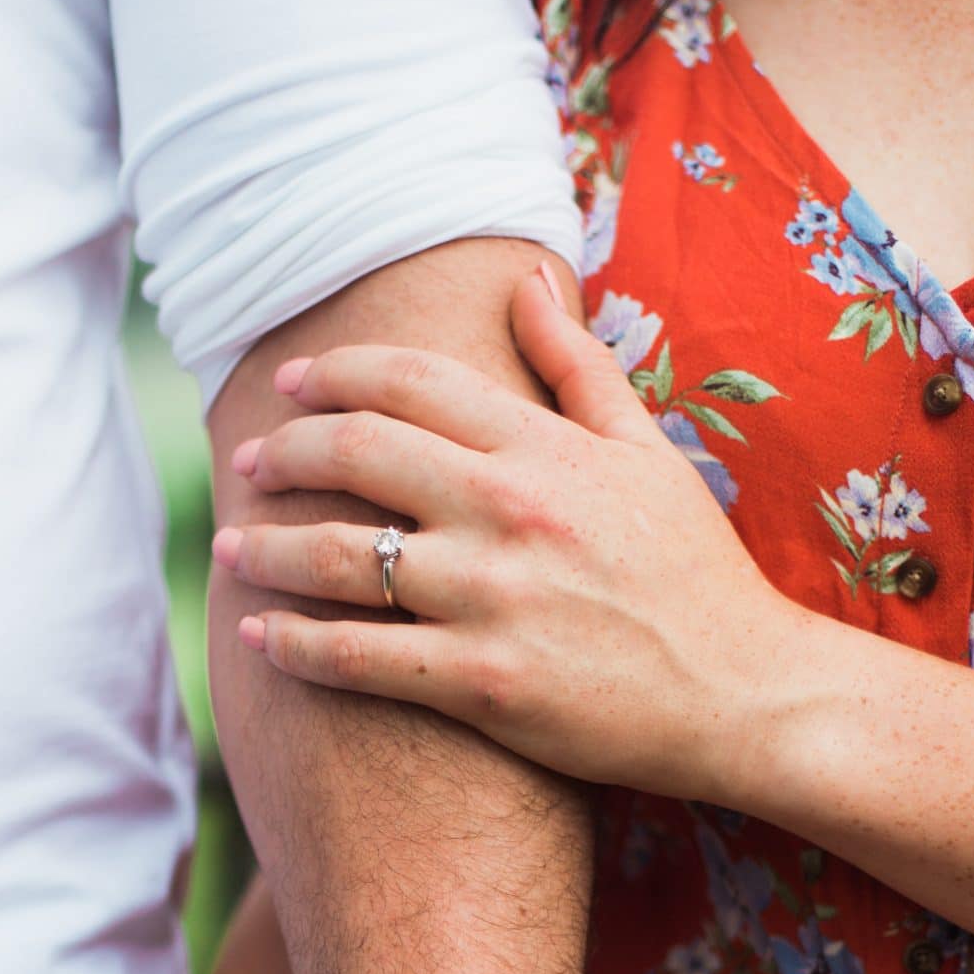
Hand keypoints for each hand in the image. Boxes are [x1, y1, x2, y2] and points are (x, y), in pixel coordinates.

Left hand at [213, 263, 809, 801]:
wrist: (745, 694)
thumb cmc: (696, 572)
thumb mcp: (647, 450)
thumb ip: (576, 365)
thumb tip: (526, 279)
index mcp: (543, 447)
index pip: (408, 383)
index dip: (333, 375)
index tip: (289, 386)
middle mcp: (509, 509)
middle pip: (356, 454)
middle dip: (283, 453)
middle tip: (248, 463)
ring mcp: (493, 597)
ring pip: (338, 557)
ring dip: (264, 549)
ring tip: (228, 548)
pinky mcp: (483, 683)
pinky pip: (360, 657)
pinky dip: (297, 646)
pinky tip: (260, 636)